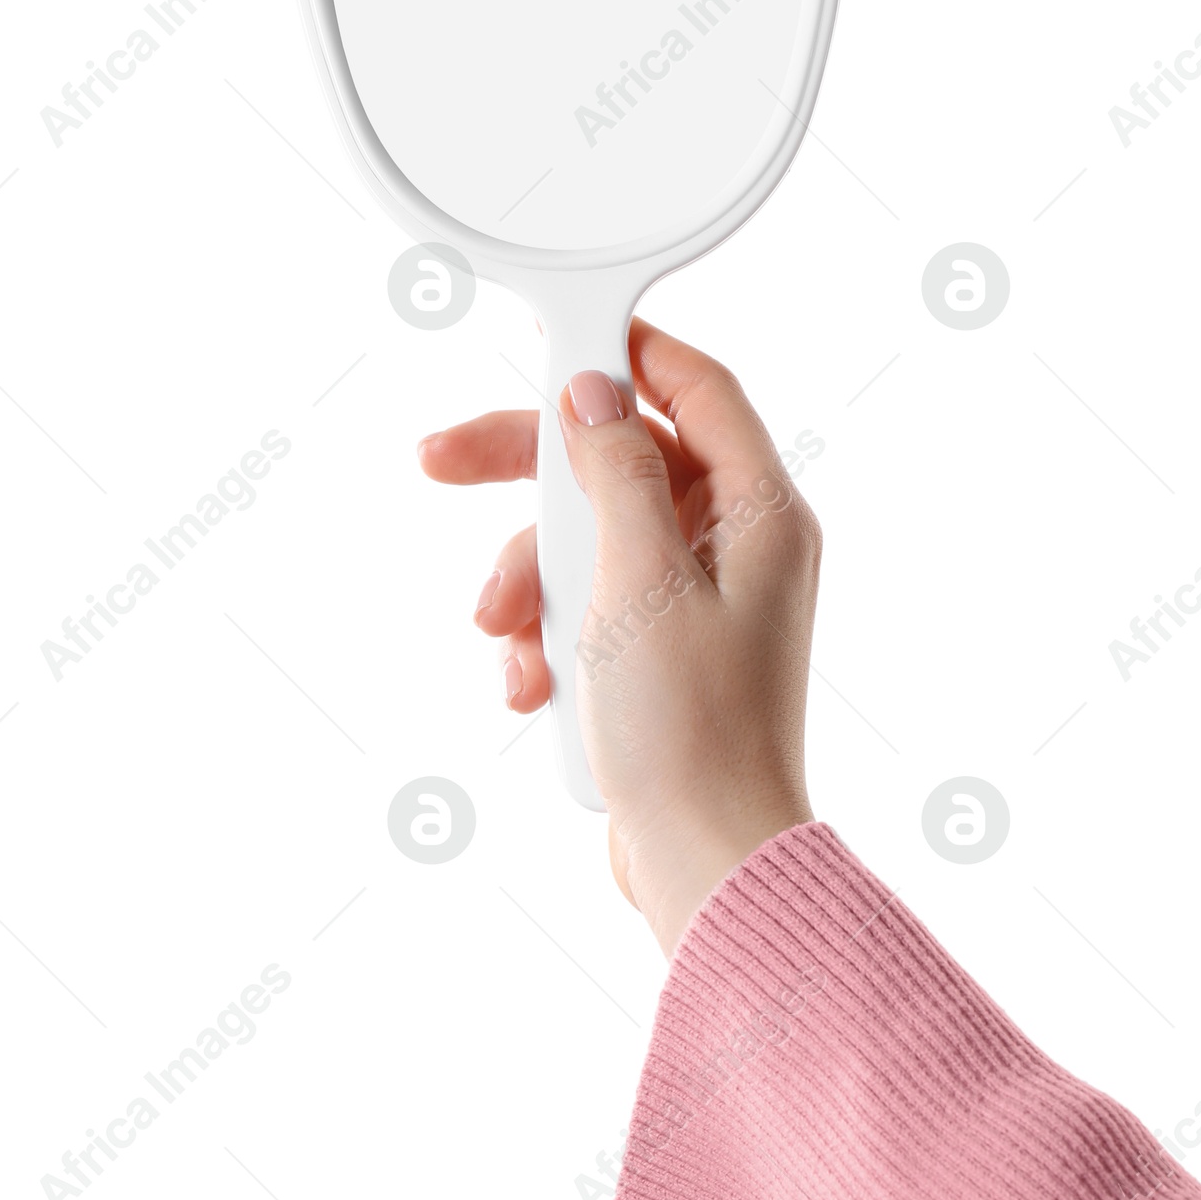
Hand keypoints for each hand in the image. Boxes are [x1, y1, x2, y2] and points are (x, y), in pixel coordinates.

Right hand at [418, 321, 820, 954]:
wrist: (704, 860)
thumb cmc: (691, 731)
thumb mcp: (637, 579)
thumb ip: (616, 472)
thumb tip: (596, 392)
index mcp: (761, 512)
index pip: (697, 388)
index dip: (625, 354)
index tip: (550, 340)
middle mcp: (741, 547)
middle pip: (624, 462)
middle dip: (531, 476)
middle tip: (439, 460)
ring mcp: (702, 602)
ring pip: (593, 539)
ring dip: (531, 578)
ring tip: (501, 633)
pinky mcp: (663, 654)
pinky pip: (590, 606)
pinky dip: (550, 634)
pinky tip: (529, 685)